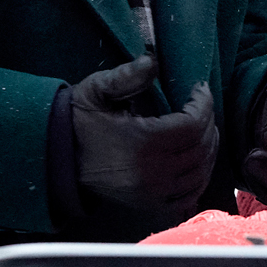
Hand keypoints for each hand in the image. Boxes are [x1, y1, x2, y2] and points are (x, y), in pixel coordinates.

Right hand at [70, 55, 217, 215]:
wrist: (58, 159)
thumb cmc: (80, 121)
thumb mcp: (96, 91)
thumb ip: (126, 76)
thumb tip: (153, 61)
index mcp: (141, 143)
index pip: (192, 124)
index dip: (203, 104)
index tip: (199, 89)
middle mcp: (151, 173)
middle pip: (200, 147)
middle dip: (208, 122)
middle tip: (201, 105)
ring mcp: (152, 193)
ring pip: (200, 172)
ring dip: (208, 148)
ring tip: (203, 127)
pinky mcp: (149, 205)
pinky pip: (189, 197)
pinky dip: (200, 178)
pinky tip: (198, 159)